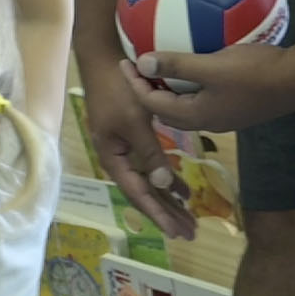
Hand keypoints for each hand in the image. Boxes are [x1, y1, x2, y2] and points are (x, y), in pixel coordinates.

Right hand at [79, 78, 194, 239]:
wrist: (104, 62)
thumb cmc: (118, 91)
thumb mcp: (136, 122)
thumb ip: (150, 153)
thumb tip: (163, 184)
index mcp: (113, 160)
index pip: (139, 195)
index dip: (159, 214)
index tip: (177, 232)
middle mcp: (117, 161)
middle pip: (144, 195)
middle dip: (167, 214)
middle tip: (190, 233)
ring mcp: (124, 152)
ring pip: (149, 183)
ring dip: (168, 200)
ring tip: (189, 218)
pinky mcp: (132, 140)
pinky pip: (150, 168)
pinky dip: (166, 179)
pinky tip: (181, 190)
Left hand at [123, 42, 294, 135]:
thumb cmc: (256, 73)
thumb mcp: (212, 65)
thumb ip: (176, 65)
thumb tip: (142, 62)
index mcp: (196, 115)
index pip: (153, 103)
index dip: (134, 84)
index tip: (123, 62)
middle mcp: (207, 121)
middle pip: (166, 109)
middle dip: (148, 91)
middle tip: (137, 68)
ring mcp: (224, 116)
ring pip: (185, 105)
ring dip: (170, 89)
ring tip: (160, 68)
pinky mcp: (238, 106)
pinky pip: (203, 98)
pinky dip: (190, 85)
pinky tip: (195, 66)